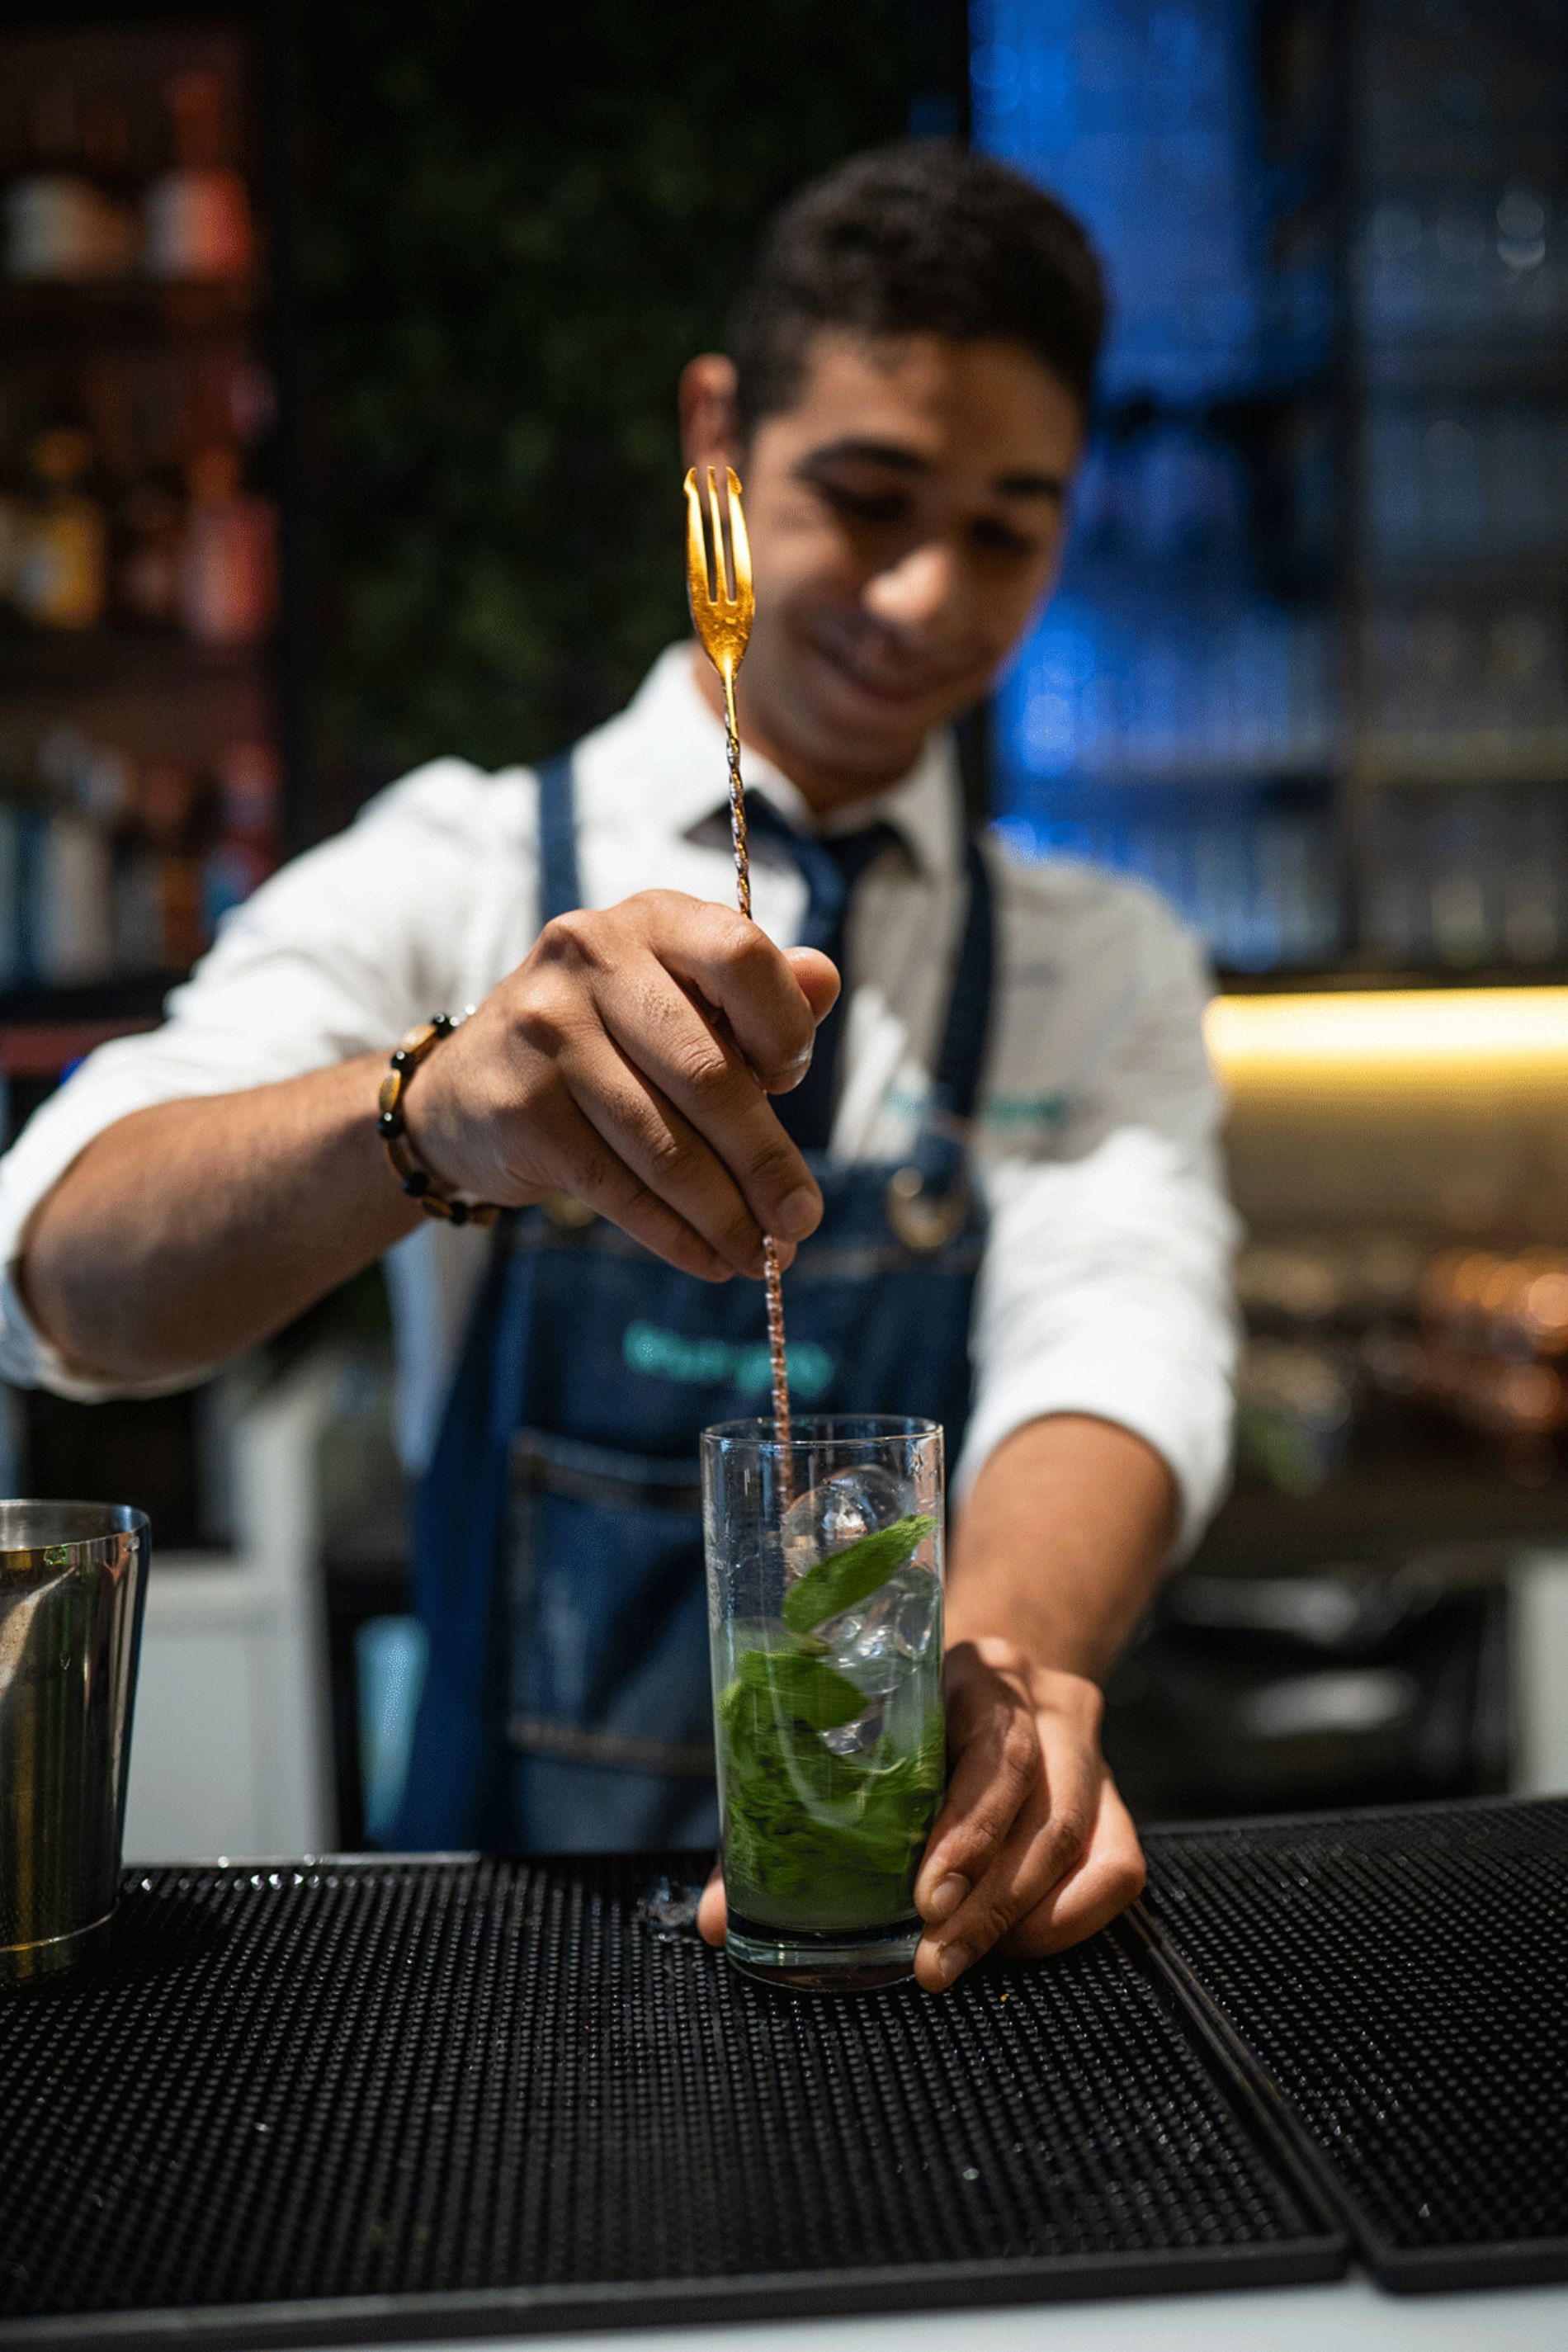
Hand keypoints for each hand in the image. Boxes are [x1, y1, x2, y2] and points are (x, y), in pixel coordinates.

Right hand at [403, 890, 838, 1278]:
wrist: (469, 1085)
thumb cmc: (607, 1038)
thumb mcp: (679, 996)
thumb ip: (757, 992)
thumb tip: (826, 980)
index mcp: (653, 919)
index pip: (742, 955)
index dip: (784, 1027)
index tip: (790, 1084)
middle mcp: (593, 958)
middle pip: (707, 1072)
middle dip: (765, 1160)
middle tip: (802, 1219)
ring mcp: (548, 1031)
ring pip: (664, 1144)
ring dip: (724, 1214)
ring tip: (762, 1255)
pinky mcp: (523, 1108)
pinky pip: (618, 1186)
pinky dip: (673, 1234)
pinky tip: (709, 1260)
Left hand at [695, 1638, 1144, 1986]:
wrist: (990, 1670)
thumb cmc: (899, 1716)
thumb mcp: (853, 1735)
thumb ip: (786, 1820)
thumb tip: (717, 1920)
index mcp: (976, 1676)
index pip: (993, 1754)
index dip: (965, 1832)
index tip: (924, 1898)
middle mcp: (1046, 1708)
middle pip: (1041, 1809)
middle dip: (986, 1896)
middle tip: (933, 1961)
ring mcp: (1091, 1752)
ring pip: (1085, 1843)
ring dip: (1020, 1916)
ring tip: (958, 1961)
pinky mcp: (1116, 1800)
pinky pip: (1120, 1867)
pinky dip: (1070, 1919)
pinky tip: (1018, 1945)